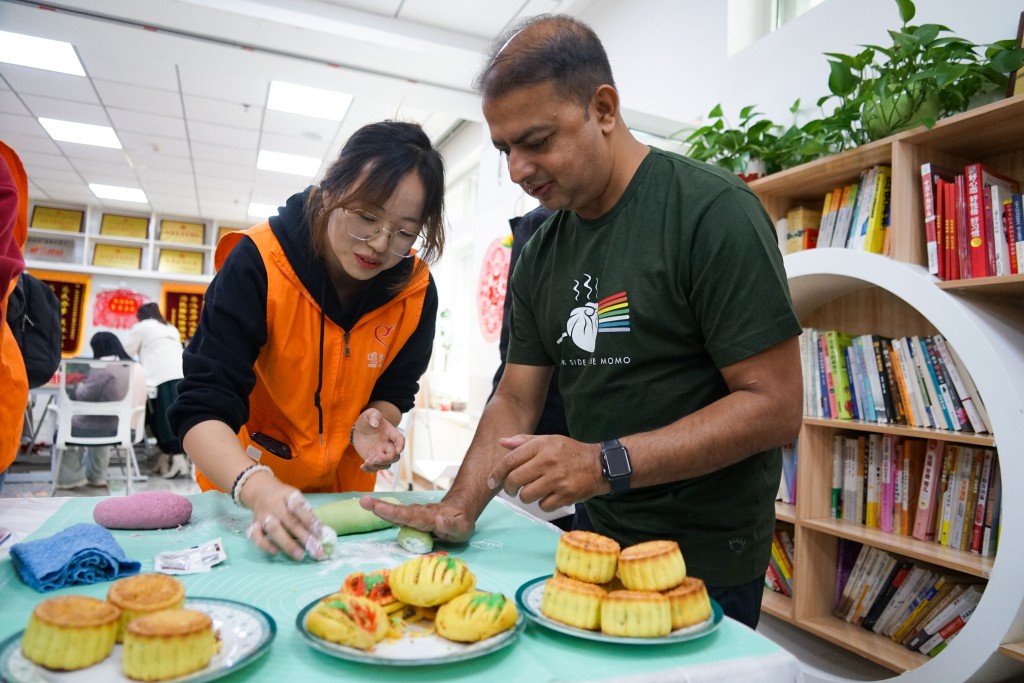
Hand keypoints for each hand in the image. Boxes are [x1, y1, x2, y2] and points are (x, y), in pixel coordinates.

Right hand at [242, 473, 324, 560]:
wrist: (260, 492)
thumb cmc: (284, 498)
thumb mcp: (295, 497)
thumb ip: (305, 511)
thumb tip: (319, 531)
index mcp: (288, 495)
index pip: (299, 507)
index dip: (310, 519)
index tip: (320, 532)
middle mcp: (274, 505)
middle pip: (290, 522)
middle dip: (305, 537)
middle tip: (316, 551)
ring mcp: (263, 516)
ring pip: (275, 530)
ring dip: (288, 544)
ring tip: (300, 556)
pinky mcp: (253, 525)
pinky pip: (256, 537)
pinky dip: (265, 545)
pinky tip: (276, 552)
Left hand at [351, 408, 403, 472]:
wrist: (360, 427)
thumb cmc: (368, 419)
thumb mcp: (371, 413)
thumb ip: (374, 415)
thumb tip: (375, 423)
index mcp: (391, 433)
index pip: (400, 440)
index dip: (401, 446)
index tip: (398, 450)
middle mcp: (388, 445)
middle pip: (394, 456)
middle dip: (387, 460)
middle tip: (375, 459)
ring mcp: (380, 453)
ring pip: (385, 464)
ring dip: (378, 466)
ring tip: (367, 462)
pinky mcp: (372, 458)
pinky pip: (374, 468)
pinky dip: (370, 470)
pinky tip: (363, 466)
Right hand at [358, 495, 475, 543]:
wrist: (459, 512)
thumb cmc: (460, 523)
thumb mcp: (462, 528)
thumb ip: (451, 526)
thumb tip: (439, 521)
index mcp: (429, 518)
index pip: (410, 516)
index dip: (395, 513)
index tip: (380, 508)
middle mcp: (419, 514)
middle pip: (399, 512)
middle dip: (381, 507)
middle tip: (363, 501)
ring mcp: (414, 516)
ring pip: (397, 512)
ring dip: (380, 508)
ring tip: (364, 502)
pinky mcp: (411, 519)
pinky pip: (398, 516)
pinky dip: (384, 511)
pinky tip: (372, 507)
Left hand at [487, 434, 605, 510]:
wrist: (599, 465)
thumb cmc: (569, 452)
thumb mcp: (548, 440)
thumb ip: (523, 442)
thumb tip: (501, 442)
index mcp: (542, 446)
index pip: (510, 460)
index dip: (497, 473)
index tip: (491, 482)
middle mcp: (548, 461)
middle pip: (515, 480)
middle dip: (509, 488)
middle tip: (512, 489)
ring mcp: (558, 479)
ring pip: (527, 495)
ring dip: (526, 497)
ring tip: (534, 491)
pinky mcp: (566, 495)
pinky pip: (543, 506)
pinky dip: (543, 504)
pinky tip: (549, 496)